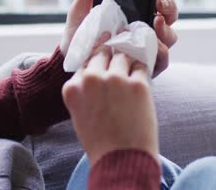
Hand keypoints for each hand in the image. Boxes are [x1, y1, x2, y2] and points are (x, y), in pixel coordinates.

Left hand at [59, 0, 178, 77]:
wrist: (70, 63)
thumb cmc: (77, 35)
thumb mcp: (81, 8)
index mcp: (134, 13)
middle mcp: (144, 30)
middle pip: (169, 15)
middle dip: (169, 6)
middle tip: (159, 3)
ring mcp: (147, 48)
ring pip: (170, 36)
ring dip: (167, 28)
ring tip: (155, 22)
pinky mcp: (146, 67)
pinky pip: (162, 59)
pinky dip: (161, 51)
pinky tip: (152, 44)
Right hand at [62, 45, 158, 165]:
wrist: (121, 160)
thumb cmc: (100, 141)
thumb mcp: (80, 114)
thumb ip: (84, 91)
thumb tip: (99, 72)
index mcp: (73, 88)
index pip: (85, 62)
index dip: (96, 63)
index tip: (103, 62)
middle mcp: (91, 79)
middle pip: (102, 53)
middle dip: (111, 56)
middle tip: (119, 60)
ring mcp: (115, 80)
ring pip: (123, 56)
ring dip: (128, 63)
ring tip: (131, 76)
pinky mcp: (137, 84)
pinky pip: (142, 67)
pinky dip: (142, 72)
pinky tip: (141, 82)